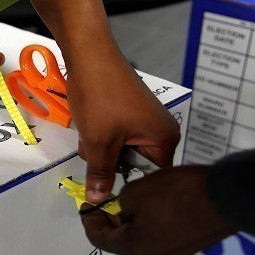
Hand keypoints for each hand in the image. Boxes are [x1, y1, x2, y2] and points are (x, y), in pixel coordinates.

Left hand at [66, 50, 180, 202]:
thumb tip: (99, 201)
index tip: (107, 185)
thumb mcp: (98, 142)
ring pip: (121, 150)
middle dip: (110, 161)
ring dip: (102, 147)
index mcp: (164, 140)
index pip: (151, 179)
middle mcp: (162, 130)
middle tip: (96, 146)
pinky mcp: (132, 111)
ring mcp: (147, 120)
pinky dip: (101, 134)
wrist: (90, 54)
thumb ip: (101, 174)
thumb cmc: (100, 95)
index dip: (128, 183)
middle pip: (136, 165)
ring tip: (92, 130)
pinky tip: (92, 122)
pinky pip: (117, 135)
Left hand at [80, 165, 236, 254]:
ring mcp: (176, 253)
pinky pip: (164, 232)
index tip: (87, 204)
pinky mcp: (192, 242)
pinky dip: (154, 219)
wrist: (227, 197)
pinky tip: (157, 200)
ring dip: (134, 219)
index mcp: (134, 248)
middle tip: (108, 200)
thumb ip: (122, 202)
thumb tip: (125, 207)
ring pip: (145, 236)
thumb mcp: (136, 192)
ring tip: (132, 196)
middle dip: (112, 220)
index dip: (89, 220)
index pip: (99, 239)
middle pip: (122, 240)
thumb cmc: (178, 194)